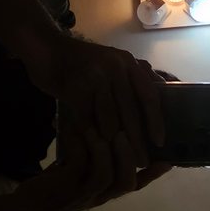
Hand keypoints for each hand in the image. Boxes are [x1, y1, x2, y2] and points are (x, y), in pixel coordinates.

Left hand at [14, 127, 170, 210]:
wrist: (26, 208)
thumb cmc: (55, 187)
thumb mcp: (81, 173)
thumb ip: (97, 160)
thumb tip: (111, 132)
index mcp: (107, 192)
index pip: (136, 185)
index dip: (153, 174)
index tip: (169, 159)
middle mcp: (99, 196)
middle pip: (126, 182)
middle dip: (130, 156)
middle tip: (128, 132)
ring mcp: (82, 195)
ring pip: (106, 175)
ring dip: (109, 150)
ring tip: (108, 128)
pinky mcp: (64, 188)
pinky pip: (80, 166)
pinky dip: (83, 146)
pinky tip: (78, 128)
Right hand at [24, 33, 164, 167]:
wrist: (45, 49)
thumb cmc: (82, 61)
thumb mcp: (113, 62)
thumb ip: (136, 75)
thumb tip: (164, 90)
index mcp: (128, 62)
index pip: (149, 95)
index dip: (155, 121)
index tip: (159, 142)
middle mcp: (114, 67)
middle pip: (130, 111)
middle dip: (137, 140)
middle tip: (142, 161)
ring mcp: (94, 77)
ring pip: (110, 119)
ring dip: (115, 144)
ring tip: (120, 160)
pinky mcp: (74, 88)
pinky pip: (88, 120)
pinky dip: (92, 137)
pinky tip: (96, 151)